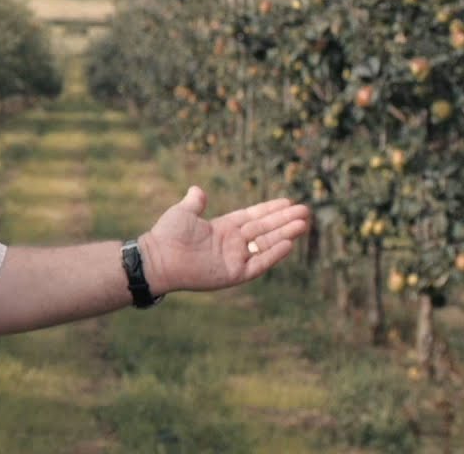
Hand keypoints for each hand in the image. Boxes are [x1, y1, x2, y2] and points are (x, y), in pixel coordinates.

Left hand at [137, 186, 309, 294]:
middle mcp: (232, 243)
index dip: (270, 210)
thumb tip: (198, 189)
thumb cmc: (167, 235)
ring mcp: (234, 258)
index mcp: (223, 228)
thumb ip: (194, 202)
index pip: (253, 217)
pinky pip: (258, 263)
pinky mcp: (234, 273)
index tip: (288, 201)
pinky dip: (273, 254)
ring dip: (284, 234)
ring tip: (303, 224)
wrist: (158, 258)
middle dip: (284, 220)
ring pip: (265, 244)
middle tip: (306, 211)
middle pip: (264, 229)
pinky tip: (288, 243)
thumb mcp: (183, 212)